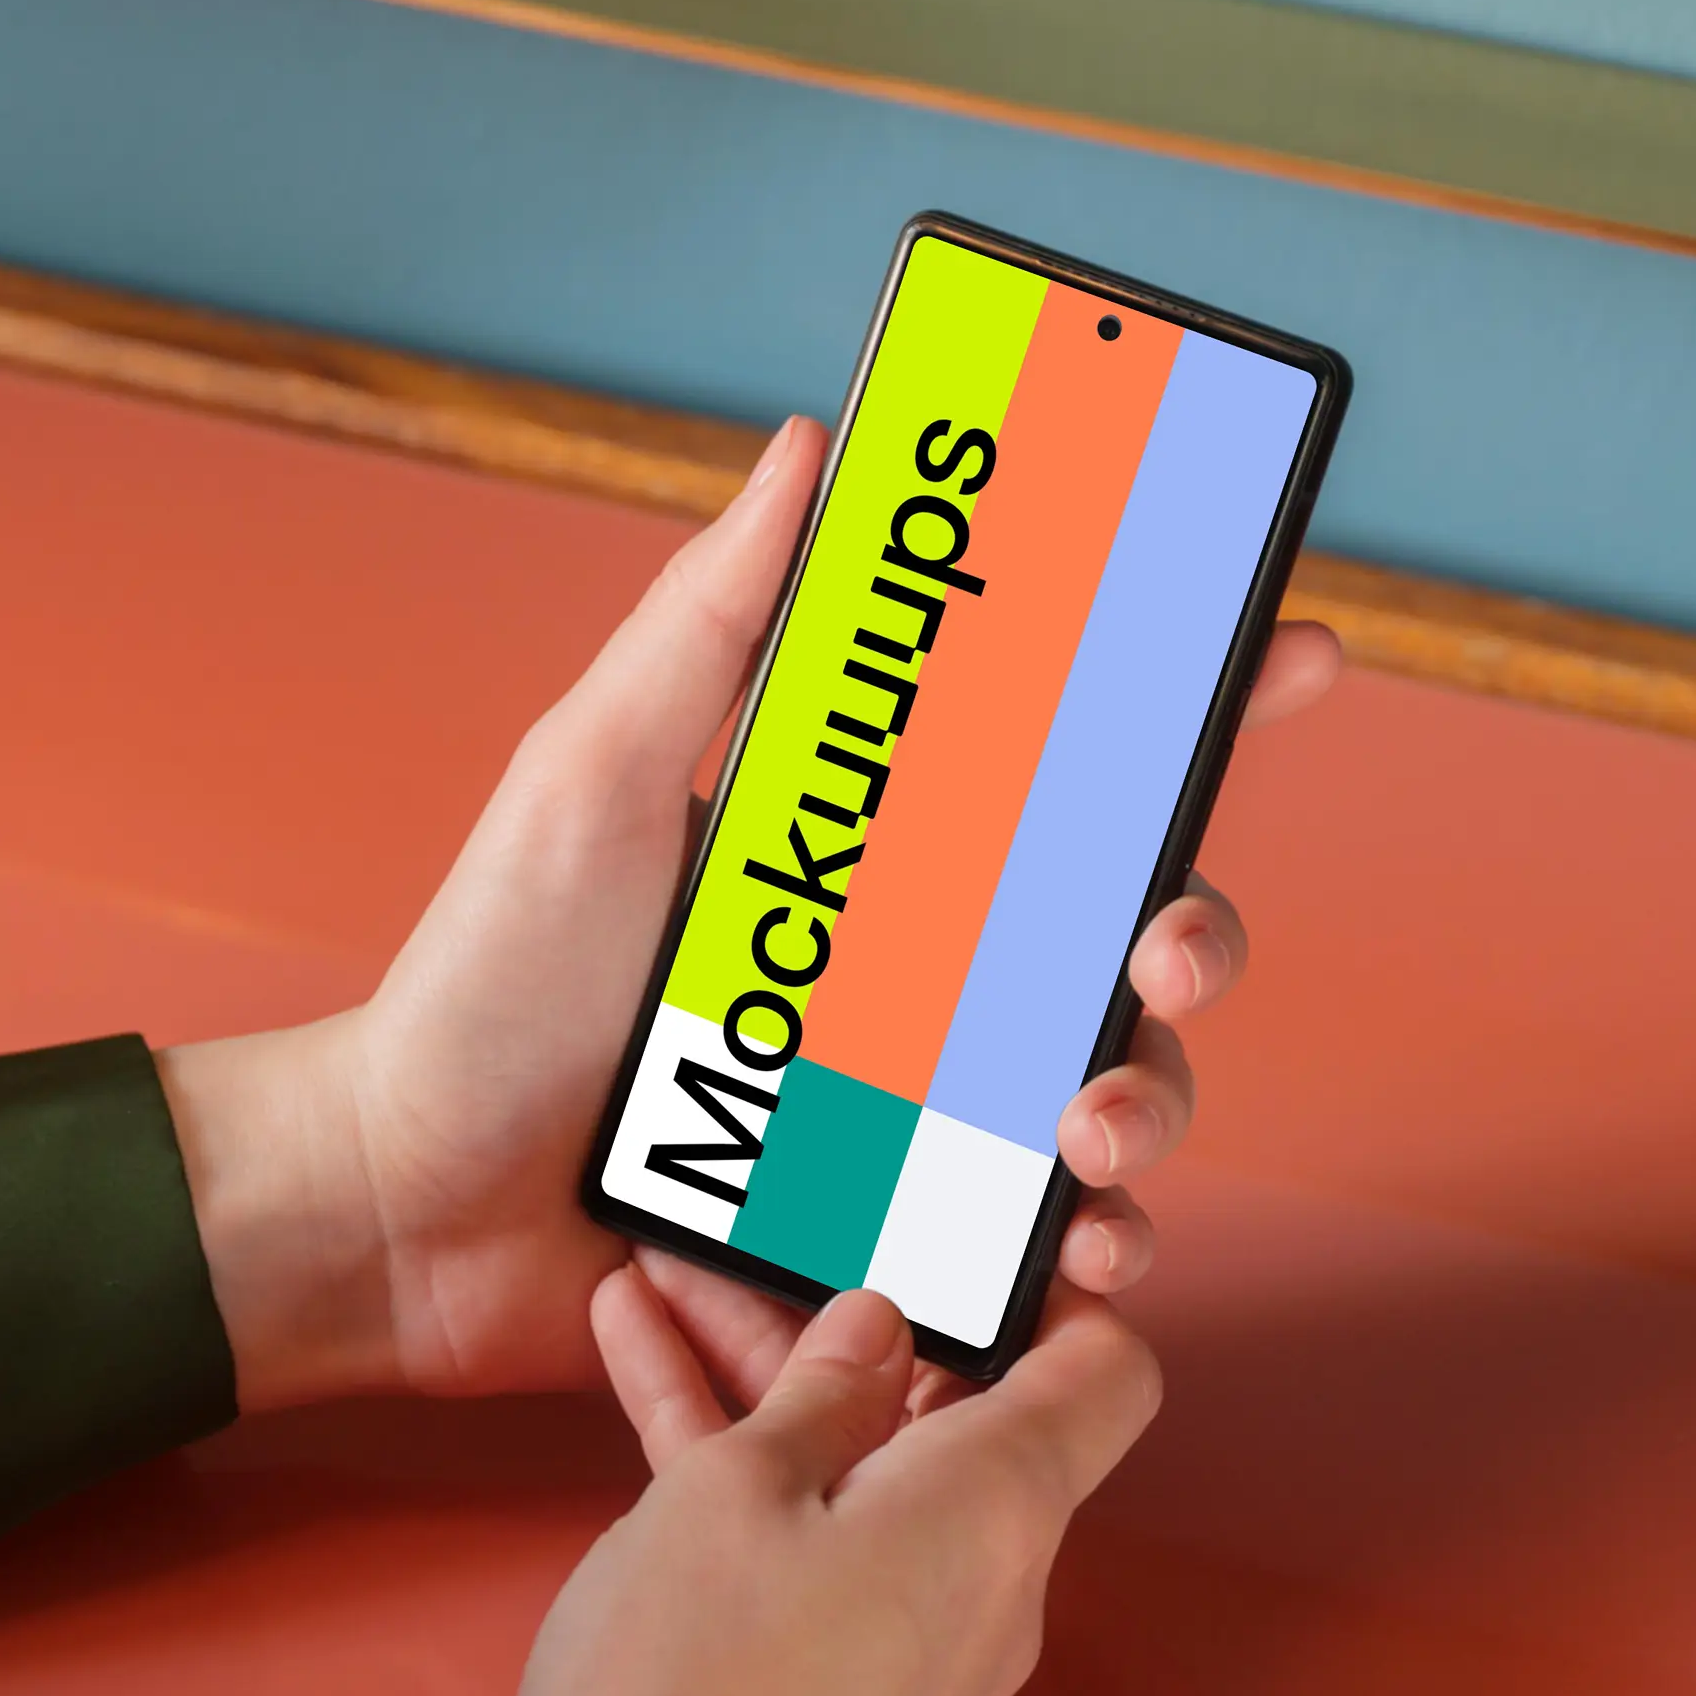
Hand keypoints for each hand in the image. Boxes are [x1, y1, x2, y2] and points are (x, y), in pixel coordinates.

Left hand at [161, 417, 1340, 1414]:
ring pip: (1119, 1091)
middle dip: (1194, 932)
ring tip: (1091, 1132)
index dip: (1193, 698)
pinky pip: (1049, 1247)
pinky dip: (1094, 1250)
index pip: (1065, 758)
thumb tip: (810, 444)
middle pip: (1133, 934)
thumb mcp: (591, 774)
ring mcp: (925, 1113)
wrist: (408, 1204)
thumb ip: (711, 621)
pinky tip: (1081, 1250)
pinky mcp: (903, 1238)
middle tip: (1160, 946)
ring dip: (1154, 1102)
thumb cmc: (486, 986)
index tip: (1288, 647)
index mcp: (876, 851)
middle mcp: (924, 976)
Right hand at [366, 1278, 1162, 1695]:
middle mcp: (991, 1584)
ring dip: (775, 1377)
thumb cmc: (686, 1695)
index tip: (964, 1215)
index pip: (1104, 1372)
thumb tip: (880, 1329)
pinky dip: (754, 1469)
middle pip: (963, 1409)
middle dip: (861, 1309)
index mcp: (999, 1511)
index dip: (1054, 1283)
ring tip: (660, 1276)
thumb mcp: (732, 1491)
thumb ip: (819, 1390)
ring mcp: (919, 1648)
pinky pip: (821, 1546)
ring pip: (868, 1469)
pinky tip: (646, 1371)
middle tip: (769, 1219)